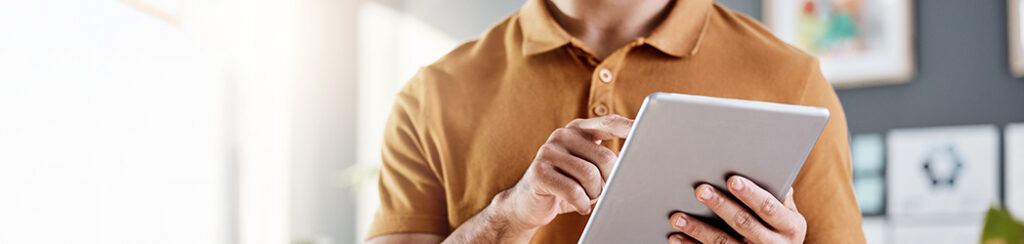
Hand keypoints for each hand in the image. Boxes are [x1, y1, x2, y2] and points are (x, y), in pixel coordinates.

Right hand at [495, 115, 633, 229]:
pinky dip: (581, 204)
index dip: (629, 126)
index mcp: (578, 129)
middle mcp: (562, 135)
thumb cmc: (567, 186)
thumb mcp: (588, 169)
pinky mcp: (538, 171)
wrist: (528, 203)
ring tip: (585, 197)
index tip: (648, 128)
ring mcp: (548, 151)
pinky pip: (573, 191)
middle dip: (608, 182)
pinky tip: (578, 205)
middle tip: (599, 192)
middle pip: (606, 158)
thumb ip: (606, 160)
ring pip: (590, 176)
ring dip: (594, 195)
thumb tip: (635, 161)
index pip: (609, 123)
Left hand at [667, 176, 805, 243]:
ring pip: (723, 243)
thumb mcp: (787, 214)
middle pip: (743, 223)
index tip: (732, 180)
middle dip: (720, 205)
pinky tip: (676, 237)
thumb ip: (777, 193)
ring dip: (698, 229)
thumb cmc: (780, 227)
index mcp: (790, 227)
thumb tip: (763, 164)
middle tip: (700, 190)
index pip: (768, 207)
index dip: (751, 194)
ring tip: (677, 217)